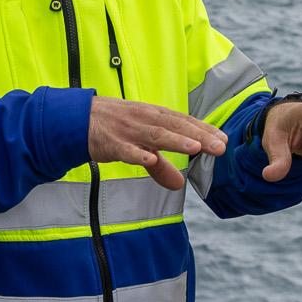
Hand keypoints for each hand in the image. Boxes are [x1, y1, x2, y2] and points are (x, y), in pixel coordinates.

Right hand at [88, 97, 227, 191]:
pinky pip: (125, 149)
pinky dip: (137, 153)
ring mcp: (128, 130)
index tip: (224, 140)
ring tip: (195, 147)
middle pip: (175, 126)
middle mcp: (144, 119)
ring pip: (155, 135)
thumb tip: (179, 184)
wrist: (77, 119)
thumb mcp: (140, 144)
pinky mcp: (110, 143)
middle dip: (198, 135)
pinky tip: (150, 159)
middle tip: (220, 146)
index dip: (204, 130)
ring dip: (176, 140)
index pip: (183, 122)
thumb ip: (160, 166)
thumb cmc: (114, 128)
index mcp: (154, 116)